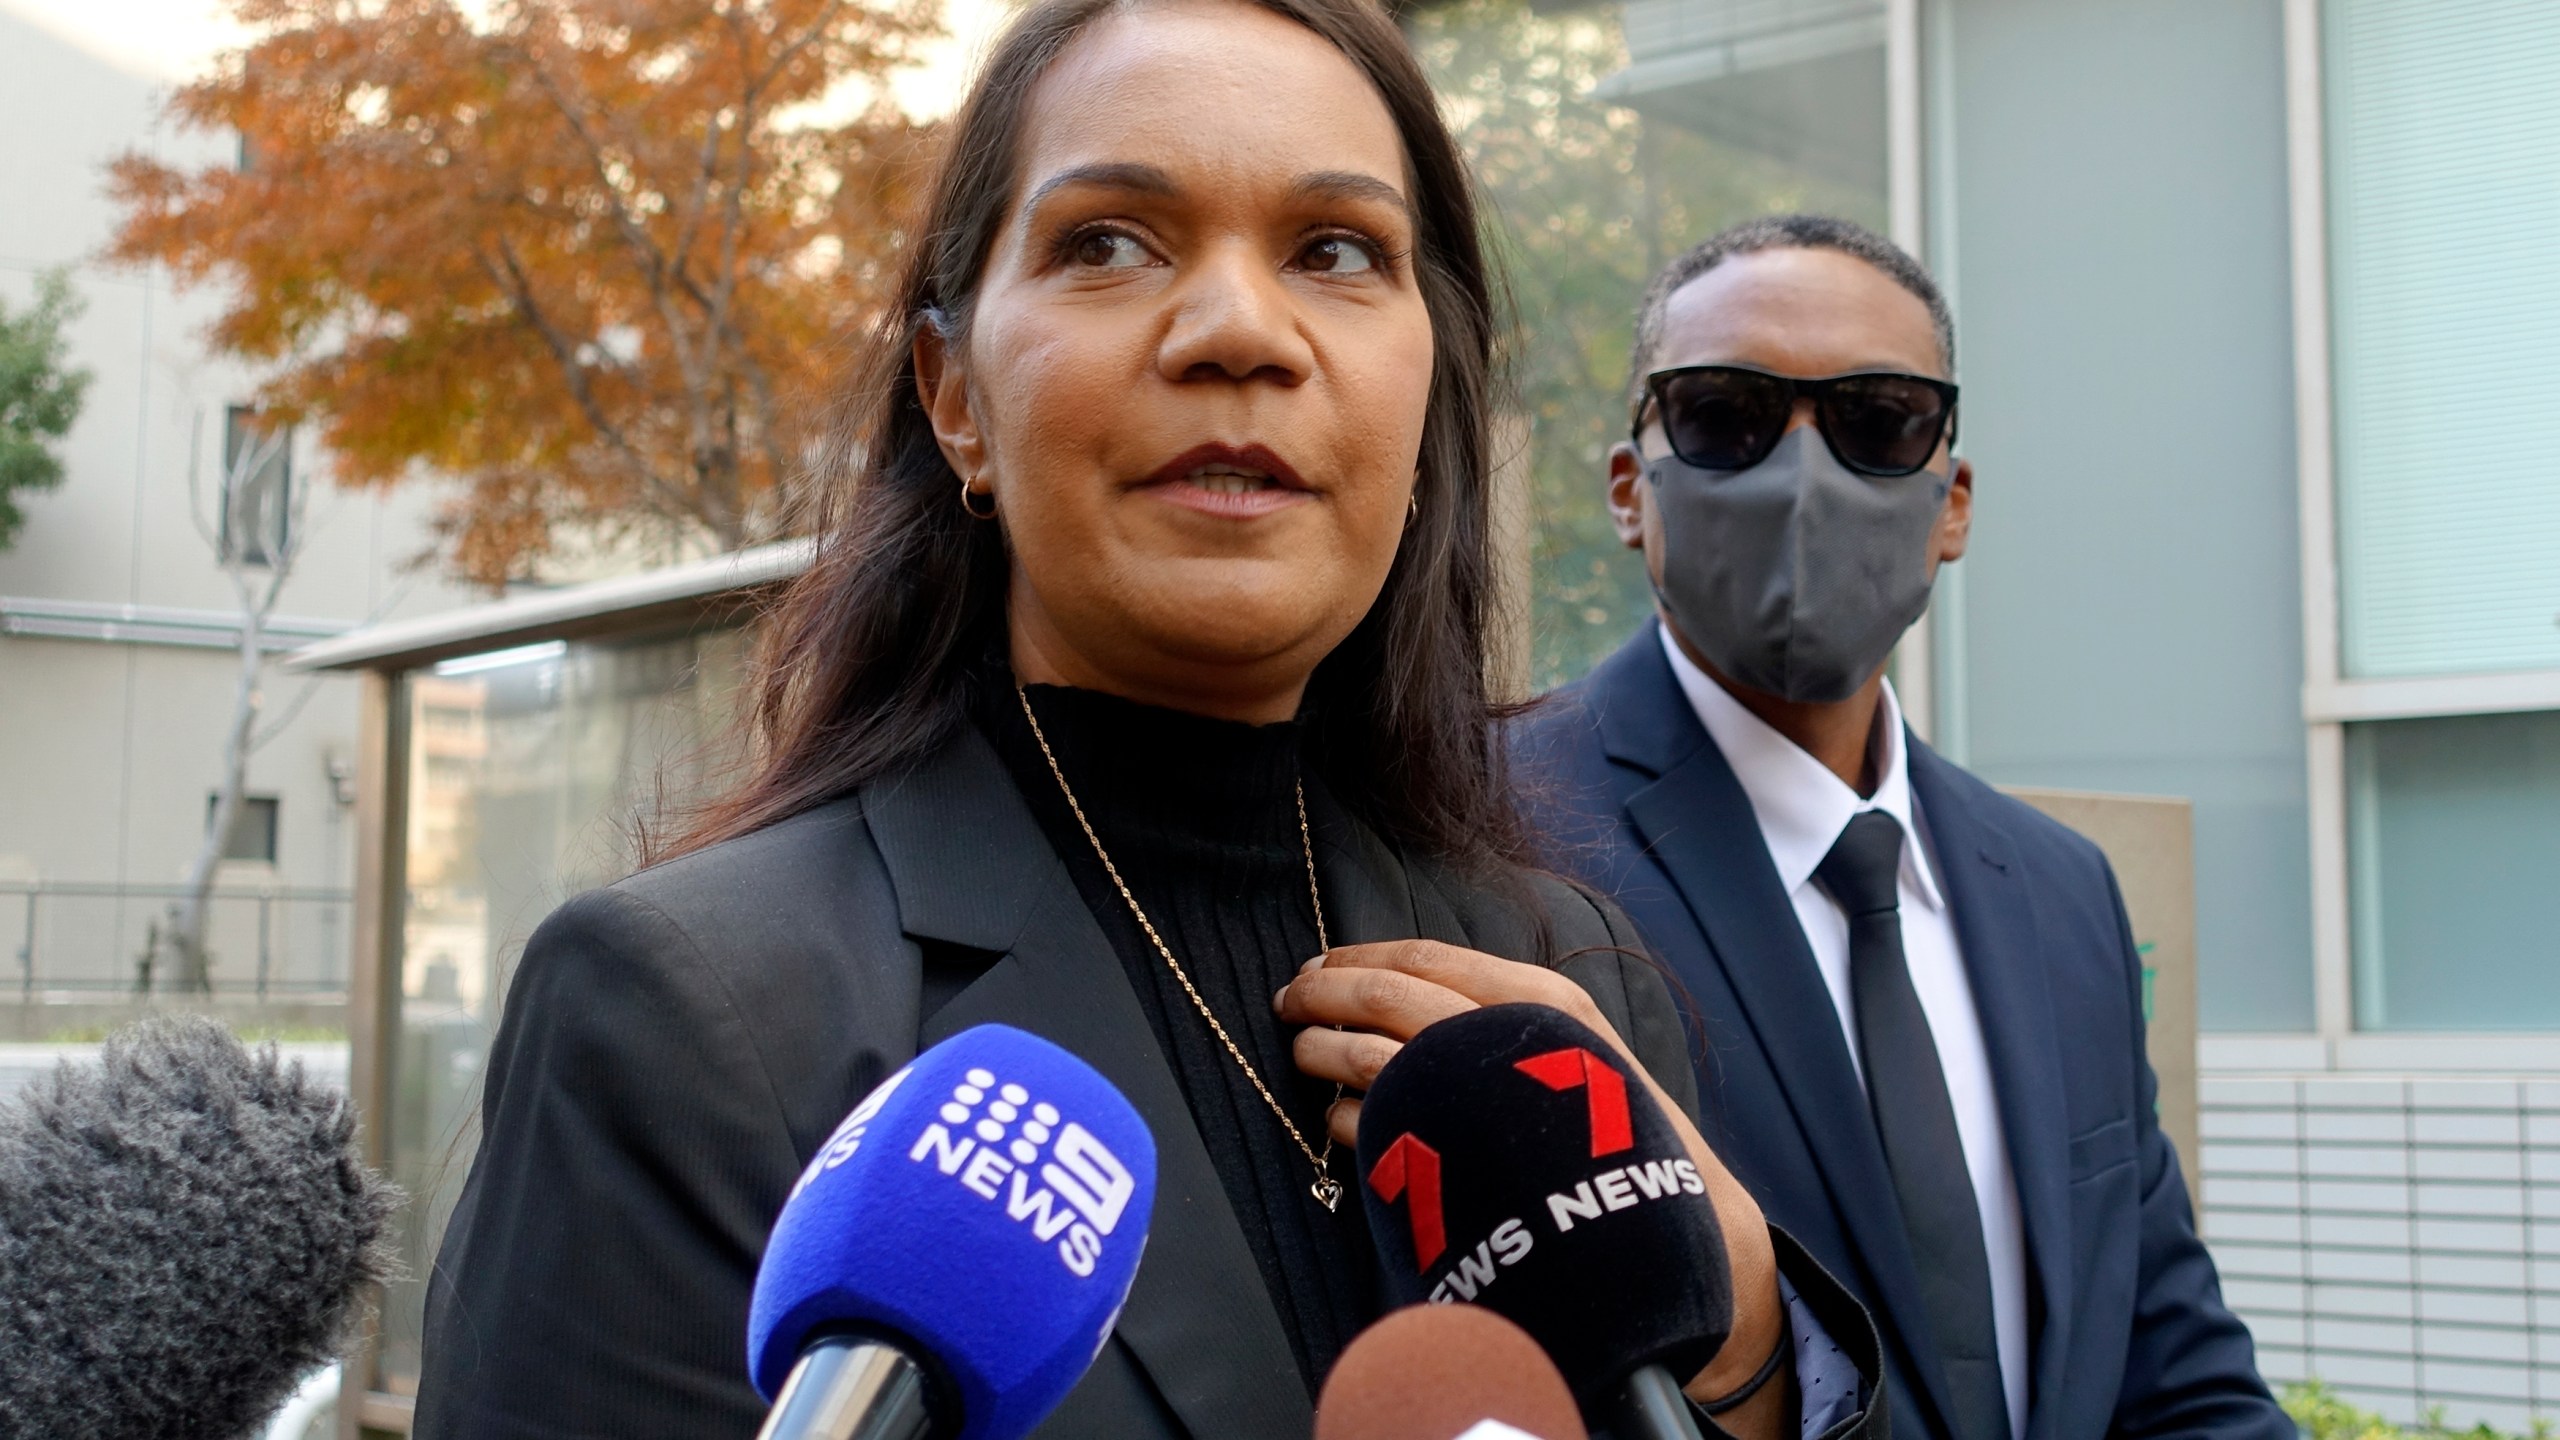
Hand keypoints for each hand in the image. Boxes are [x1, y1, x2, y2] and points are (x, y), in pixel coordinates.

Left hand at [1274, 942, 1790, 1433]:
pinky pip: (1376, 1127)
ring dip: (1320, 1051)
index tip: (1320, 963)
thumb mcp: (1569, 1050)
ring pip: (1370, 1055)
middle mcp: (1509, 1035)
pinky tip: (1339, 1122)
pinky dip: (1345, 1120)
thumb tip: (1409, 991)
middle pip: (1385, 995)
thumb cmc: (1613, 1132)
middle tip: (1289, 1001)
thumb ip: (1501, 1019)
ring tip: (1302, 1053)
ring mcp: (1481, 1098)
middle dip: (1324, 993)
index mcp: (1538, 997)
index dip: (1359, 955)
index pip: (1424, 955)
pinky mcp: (1458, 1162)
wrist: (1670, 1224)